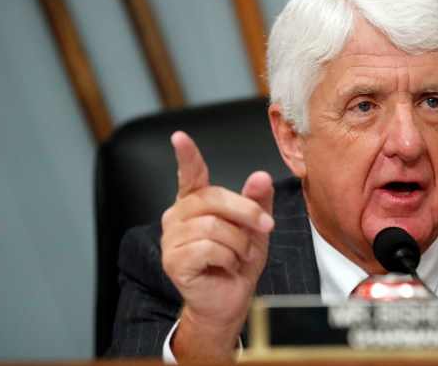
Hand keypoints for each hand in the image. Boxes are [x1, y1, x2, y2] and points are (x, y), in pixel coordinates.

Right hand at [161, 131, 273, 358]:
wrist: (230, 300)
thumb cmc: (238, 262)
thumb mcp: (255, 227)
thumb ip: (257, 201)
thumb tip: (260, 176)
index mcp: (195, 203)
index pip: (190, 174)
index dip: (186, 156)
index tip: (180, 137)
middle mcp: (178, 216)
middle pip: (213, 198)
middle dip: (246, 212)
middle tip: (266, 227)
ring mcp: (171, 239)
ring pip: (213, 226)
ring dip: (239, 243)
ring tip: (241, 255)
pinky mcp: (173, 260)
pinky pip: (207, 248)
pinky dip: (227, 258)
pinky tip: (227, 266)